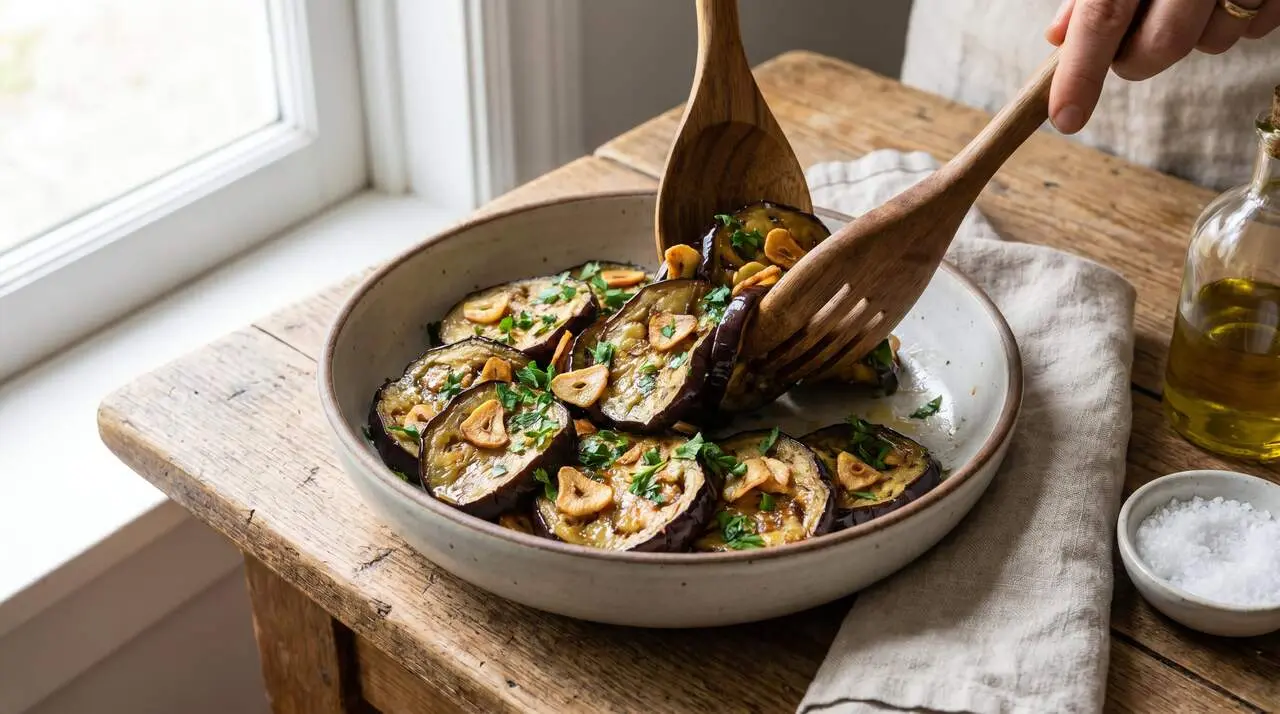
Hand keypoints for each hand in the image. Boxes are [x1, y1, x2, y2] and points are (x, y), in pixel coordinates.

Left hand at [1043, 0, 1279, 133]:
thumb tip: (1061, 36)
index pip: (1103, 16)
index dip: (1081, 73)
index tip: (1065, 116)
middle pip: (1162, 45)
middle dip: (1137, 60)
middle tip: (1126, 46)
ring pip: (1215, 41)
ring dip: (1196, 35)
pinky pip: (1258, 27)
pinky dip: (1239, 18)